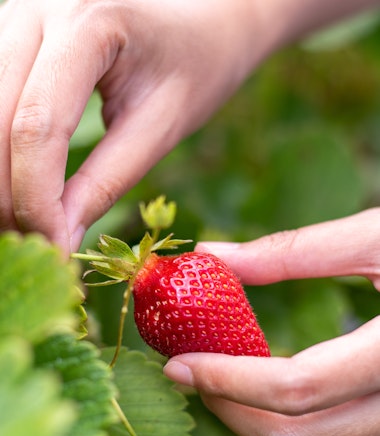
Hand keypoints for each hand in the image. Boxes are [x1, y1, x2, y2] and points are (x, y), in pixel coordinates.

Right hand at [0, 0, 273, 253]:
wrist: (198, 17)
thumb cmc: (194, 66)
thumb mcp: (160, 127)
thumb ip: (105, 182)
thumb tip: (59, 240)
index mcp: (88, 23)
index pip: (38, 125)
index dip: (36, 199)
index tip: (56, 248)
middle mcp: (36, 8)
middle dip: (8, 199)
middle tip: (40, 247)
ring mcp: (13, 16)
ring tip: (30, 222)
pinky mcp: (7, 35)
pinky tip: (19, 188)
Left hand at [164, 209, 379, 435]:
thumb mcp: (378, 236)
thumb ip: (293, 251)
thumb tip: (212, 254)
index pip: (296, 387)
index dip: (227, 378)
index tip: (177, 362)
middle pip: (297, 435)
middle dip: (230, 408)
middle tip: (189, 371)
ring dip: (254, 426)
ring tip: (219, 383)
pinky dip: (291, 433)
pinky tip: (267, 397)